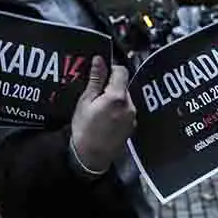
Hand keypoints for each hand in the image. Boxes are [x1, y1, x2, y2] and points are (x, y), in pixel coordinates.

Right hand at [71, 56, 136, 172]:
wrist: (91, 157)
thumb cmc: (84, 129)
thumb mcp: (85, 101)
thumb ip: (95, 80)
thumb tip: (99, 60)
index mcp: (118, 96)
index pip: (121, 71)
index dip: (111, 69)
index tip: (100, 74)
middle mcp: (130, 105)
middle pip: (123, 85)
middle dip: (111, 86)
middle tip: (96, 95)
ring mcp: (133, 117)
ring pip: (125, 98)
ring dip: (115, 98)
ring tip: (99, 109)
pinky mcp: (132, 126)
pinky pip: (126, 110)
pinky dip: (118, 110)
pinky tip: (106, 119)